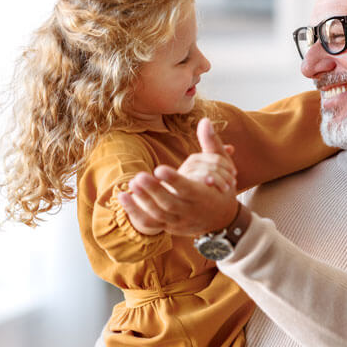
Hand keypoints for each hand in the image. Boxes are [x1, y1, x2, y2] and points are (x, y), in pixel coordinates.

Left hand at [119, 118, 240, 235]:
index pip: (188, 190)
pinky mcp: (168, 226)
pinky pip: (150, 223)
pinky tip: (123, 196)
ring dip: (143, 201)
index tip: (159, 169)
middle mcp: (191, 211)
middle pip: (170, 204)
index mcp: (204, 196)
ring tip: (131, 182)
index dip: (174, 180)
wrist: (222, 219)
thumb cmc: (222, 188)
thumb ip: (211, 144)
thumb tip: (205, 120)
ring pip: (159, 215)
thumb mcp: (223, 167)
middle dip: (154, 191)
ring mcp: (178, 221)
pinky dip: (135, 212)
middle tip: (138, 176)